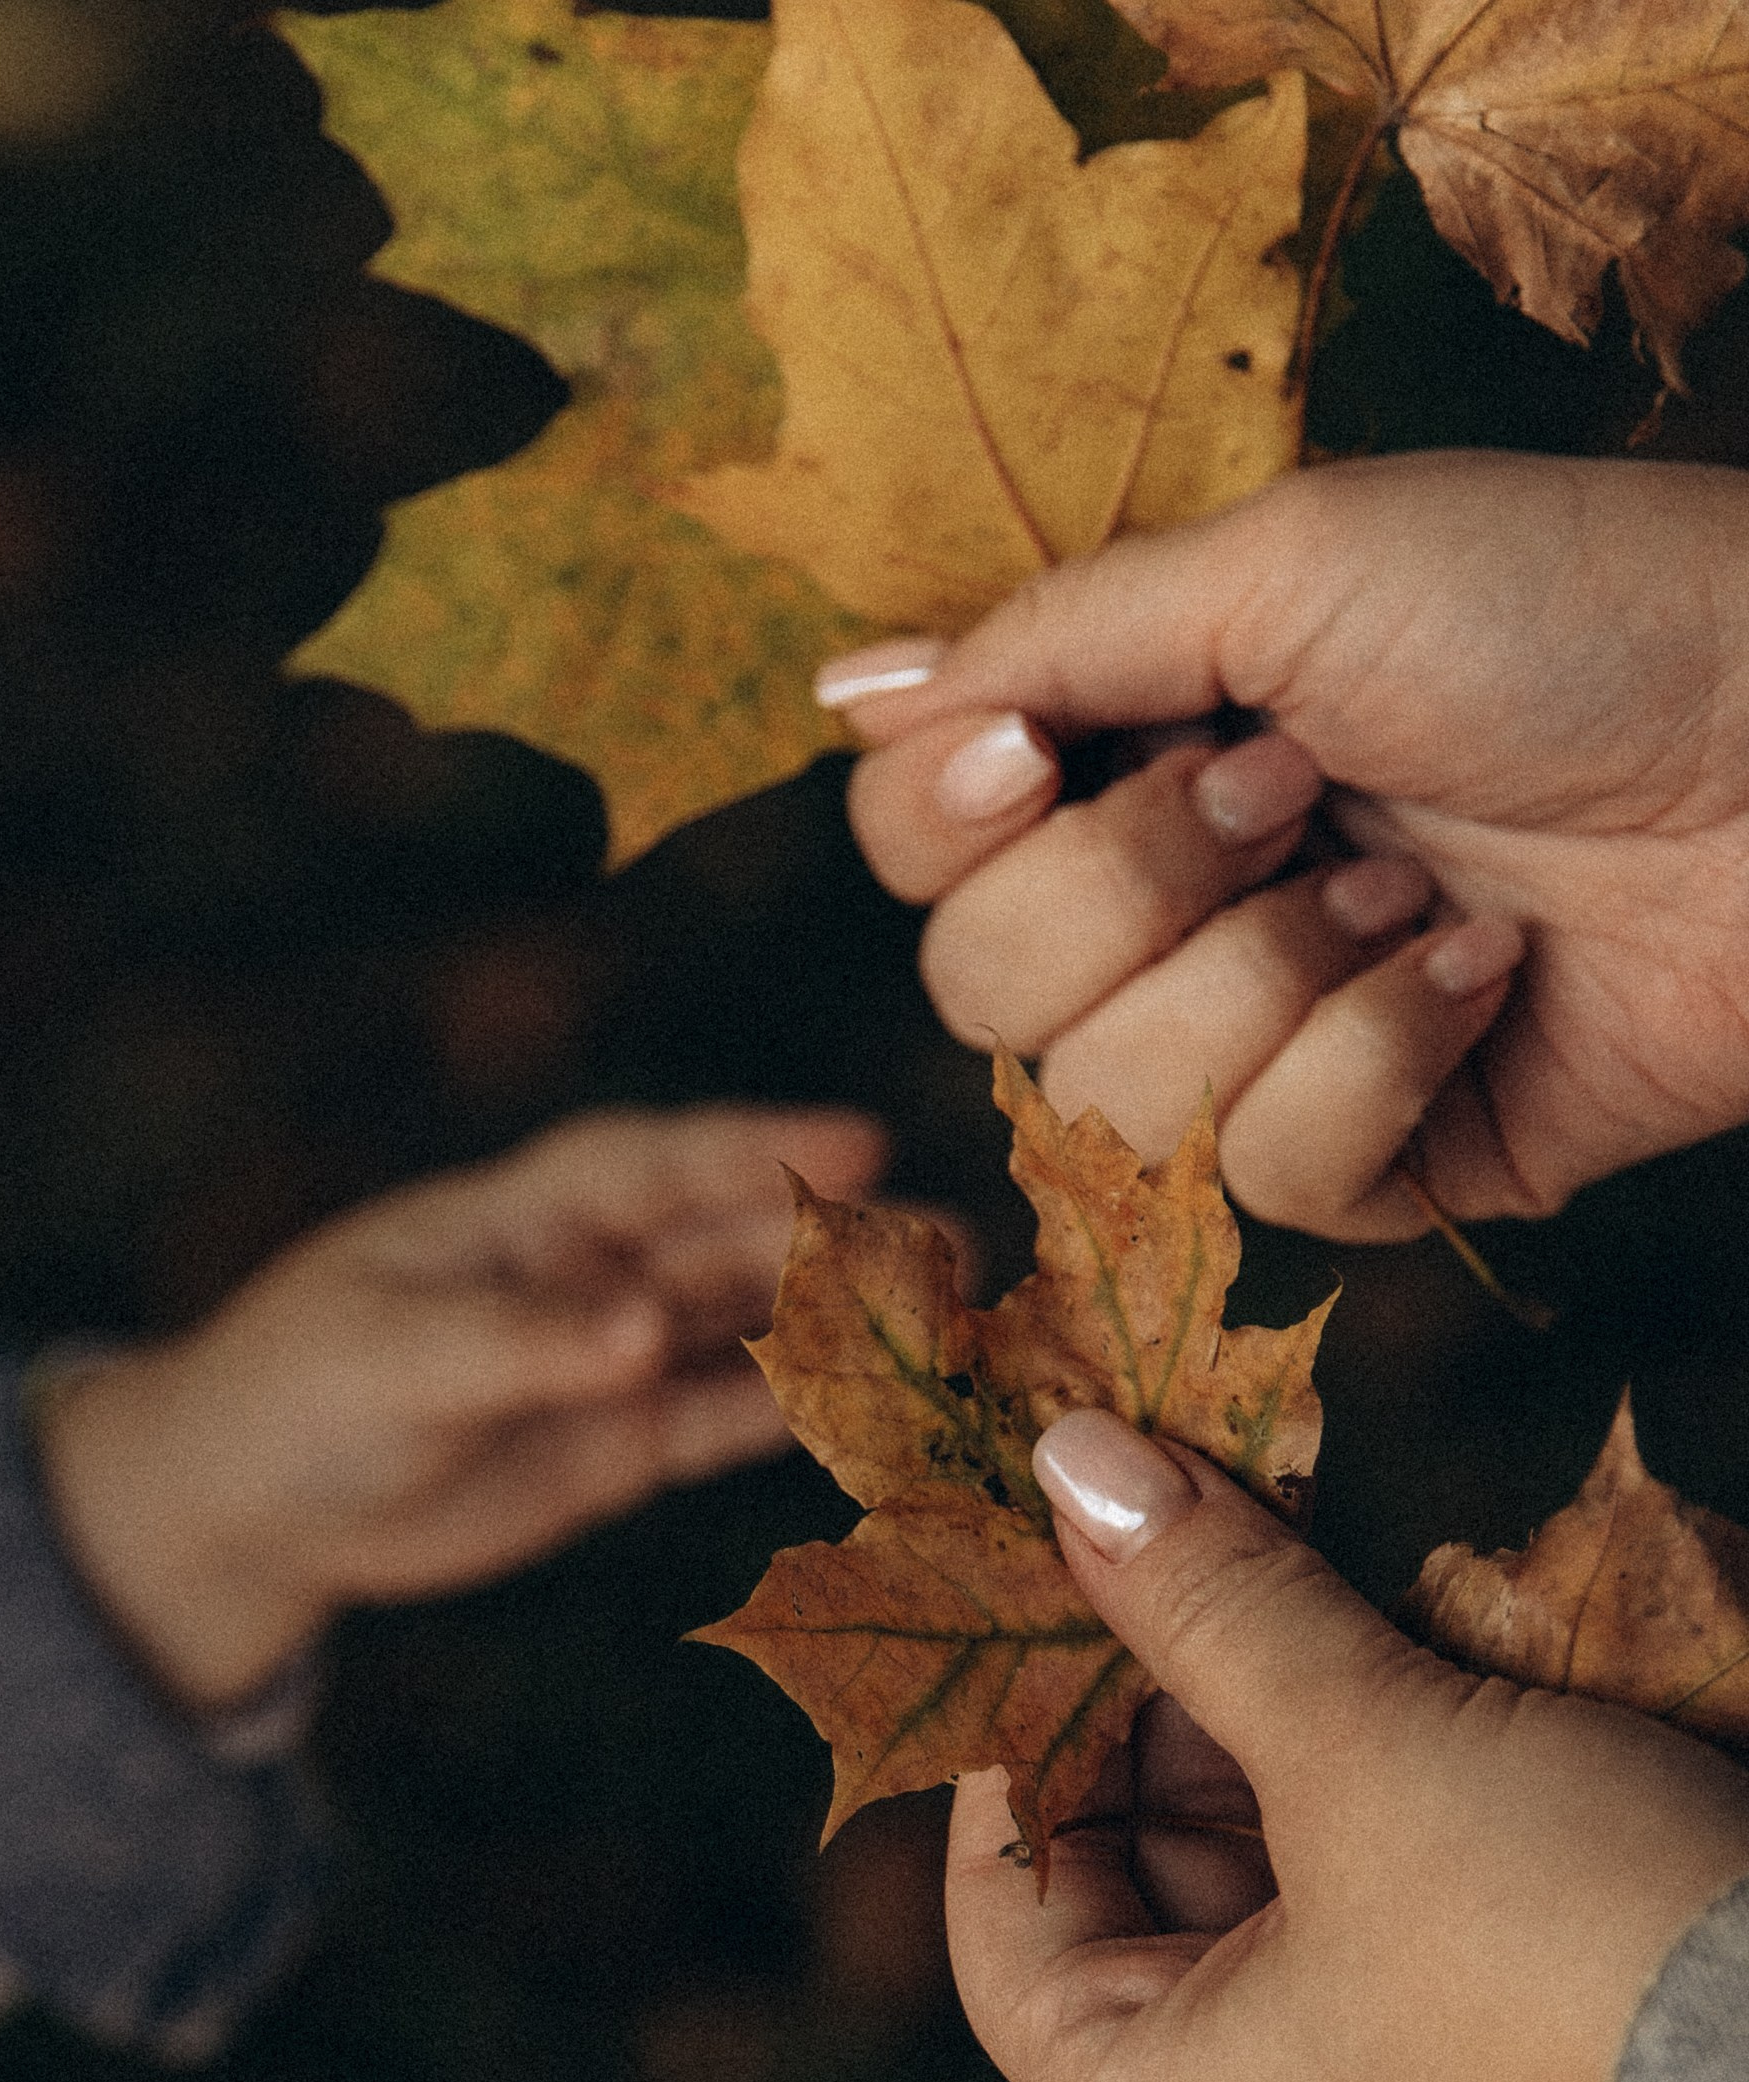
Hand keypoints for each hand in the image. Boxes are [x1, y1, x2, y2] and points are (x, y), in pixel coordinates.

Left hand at [37, 1104, 884, 1707]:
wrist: (253, 1504)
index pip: (652, 1165)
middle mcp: (588, 1271)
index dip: (751, 1150)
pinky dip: (801, 1415)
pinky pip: (726, 1420)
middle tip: (956, 1242)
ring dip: (844, 1324)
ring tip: (960, 1320)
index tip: (854, 1141)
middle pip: (728, 1243)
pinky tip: (888, 1414)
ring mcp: (612, 1357)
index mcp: (524, 1215)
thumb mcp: (390, 1360)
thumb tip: (638, 1329)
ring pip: (746, 1328)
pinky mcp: (619, 1445)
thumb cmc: (298, 1396)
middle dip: (836, 1238)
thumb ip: (521, 1344)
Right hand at [829, 453, 1748, 1241]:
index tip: (1030, 753)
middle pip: (977, 987)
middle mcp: (1177, 902)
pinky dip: (1376, 1060)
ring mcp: (1268, 1045)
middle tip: (1294, 789)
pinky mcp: (1375, 1165)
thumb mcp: (1291, 565)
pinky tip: (1478, 975)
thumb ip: (1054, 638)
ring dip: (1270, 976)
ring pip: (1109, 1103)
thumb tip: (844, 698)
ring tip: (1414, 879)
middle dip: (1130, 888)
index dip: (941, 819)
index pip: (917, 840)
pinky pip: (1266, 1179)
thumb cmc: (1573, 615)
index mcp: (1139, 744)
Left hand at [942, 1407, 1748, 2081]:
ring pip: (1273, 1890)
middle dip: (1168, 1700)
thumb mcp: (1372, 1748)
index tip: (1049, 1576)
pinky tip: (1412, 1654)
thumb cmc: (1580, 1947)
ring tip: (1303, 1555)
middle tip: (1188, 1524)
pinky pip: (1385, 1920)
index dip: (1021, 1729)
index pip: (1004, 1915)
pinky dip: (1384, 1792)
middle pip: (1139, 1892)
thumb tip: (1072, 1461)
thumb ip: (1211, 1606)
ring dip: (1286, 1723)